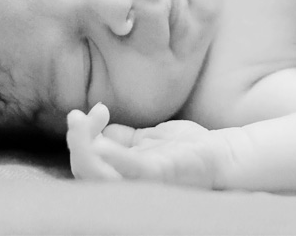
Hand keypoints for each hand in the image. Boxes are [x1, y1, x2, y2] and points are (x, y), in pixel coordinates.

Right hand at [67, 103, 219, 188]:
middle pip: (83, 170)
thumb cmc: (183, 149)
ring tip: (80, 122)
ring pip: (95, 175)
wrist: (220, 154)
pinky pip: (129, 169)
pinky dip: (111, 156)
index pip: (85, 161)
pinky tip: (100, 141)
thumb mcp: (144, 139)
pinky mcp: (159, 175)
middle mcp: (127, 184)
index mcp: (121, 174)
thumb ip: (120, 136)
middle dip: (75, 139)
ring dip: (82, 147)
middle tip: (77, 115)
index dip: (79, 137)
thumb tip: (97, 122)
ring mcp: (142, 182)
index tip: (92, 110)